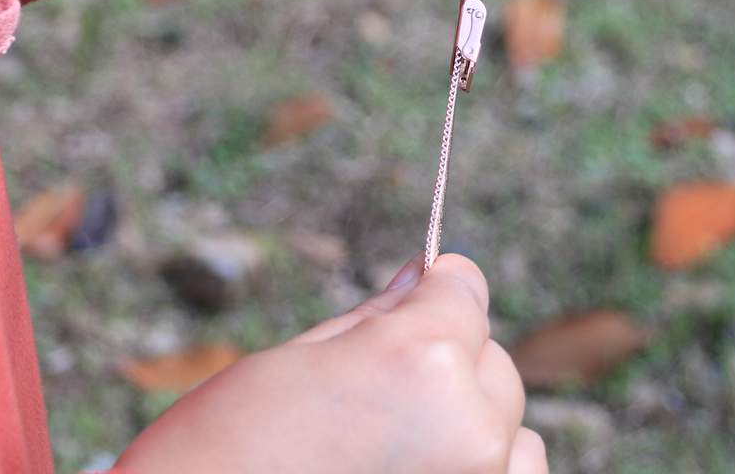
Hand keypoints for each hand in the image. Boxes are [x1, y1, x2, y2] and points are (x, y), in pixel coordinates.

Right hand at [114, 255, 545, 473]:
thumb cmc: (221, 452)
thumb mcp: (291, 364)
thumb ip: (375, 323)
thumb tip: (420, 280)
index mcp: (422, 361)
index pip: (466, 291)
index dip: (433, 291)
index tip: (415, 296)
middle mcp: (470, 427)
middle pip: (494, 362)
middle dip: (448, 361)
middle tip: (374, 392)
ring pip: (512, 431)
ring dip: (470, 426)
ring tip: (393, 447)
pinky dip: (481, 472)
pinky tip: (417, 473)